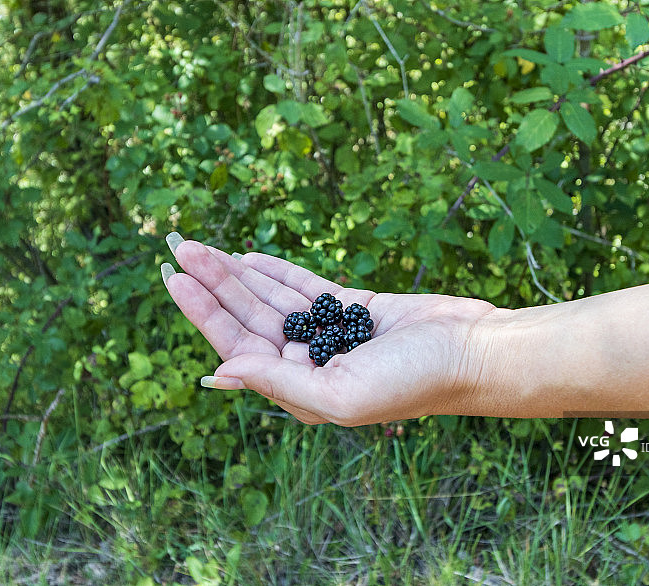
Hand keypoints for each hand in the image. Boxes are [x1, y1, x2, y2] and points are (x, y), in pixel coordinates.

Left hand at [162, 235, 496, 425]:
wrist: (472, 351)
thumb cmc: (412, 382)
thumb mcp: (339, 394)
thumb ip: (279, 384)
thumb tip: (219, 374)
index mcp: (302, 389)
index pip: (240, 347)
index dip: (205, 313)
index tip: (176, 279)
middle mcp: (311, 363)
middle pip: (250, 318)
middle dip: (214, 284)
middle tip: (180, 247)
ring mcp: (331, 334)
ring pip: (273, 299)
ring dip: (239, 272)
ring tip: (202, 246)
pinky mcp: (354, 309)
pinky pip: (307, 287)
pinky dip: (278, 272)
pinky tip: (250, 258)